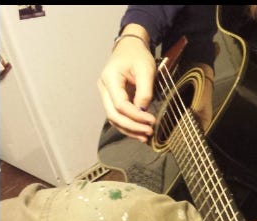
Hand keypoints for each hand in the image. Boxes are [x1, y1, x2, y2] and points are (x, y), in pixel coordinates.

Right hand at [97, 24, 155, 142]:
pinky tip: (139, 132)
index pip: (120, 104)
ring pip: (114, 118)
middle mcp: (104, 88)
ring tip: (145, 137)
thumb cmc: (138, 56)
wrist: (130, 48)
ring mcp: (107, 95)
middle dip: (131, 126)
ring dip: (129, 130)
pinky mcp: (113, 99)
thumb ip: (145, 90)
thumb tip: (143, 109)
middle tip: (148, 132)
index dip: (135, 115)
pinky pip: (118, 116)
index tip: (152, 120)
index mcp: (109, 78)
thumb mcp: (146, 69)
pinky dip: (128, 125)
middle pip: (113, 115)